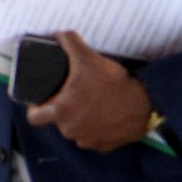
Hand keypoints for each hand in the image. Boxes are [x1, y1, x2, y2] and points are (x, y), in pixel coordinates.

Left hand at [25, 30, 155, 152]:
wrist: (147, 104)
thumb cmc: (114, 83)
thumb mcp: (87, 57)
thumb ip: (69, 43)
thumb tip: (60, 35)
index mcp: (61, 112)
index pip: (34, 118)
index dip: (35, 108)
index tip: (42, 99)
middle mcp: (72, 131)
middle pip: (57, 121)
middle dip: (62, 110)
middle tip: (72, 95)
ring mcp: (89, 141)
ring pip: (76, 130)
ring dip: (80, 119)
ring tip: (90, 102)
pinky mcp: (106, 146)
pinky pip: (95, 138)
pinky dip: (97, 128)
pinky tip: (104, 114)